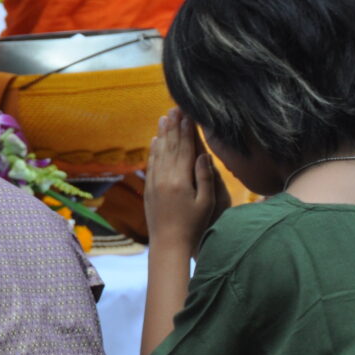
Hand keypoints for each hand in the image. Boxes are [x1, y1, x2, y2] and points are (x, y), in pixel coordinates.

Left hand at [144, 109, 227, 256]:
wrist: (168, 245)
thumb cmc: (193, 227)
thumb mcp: (205, 203)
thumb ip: (205, 178)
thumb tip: (204, 154)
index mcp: (181, 180)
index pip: (185, 148)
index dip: (187, 130)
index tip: (188, 114)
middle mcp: (165, 178)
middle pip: (170, 145)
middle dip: (174, 126)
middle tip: (176, 108)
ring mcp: (154, 182)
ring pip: (159, 152)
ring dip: (162, 133)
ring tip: (165, 117)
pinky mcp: (148, 189)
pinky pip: (151, 164)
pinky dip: (153, 150)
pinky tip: (155, 140)